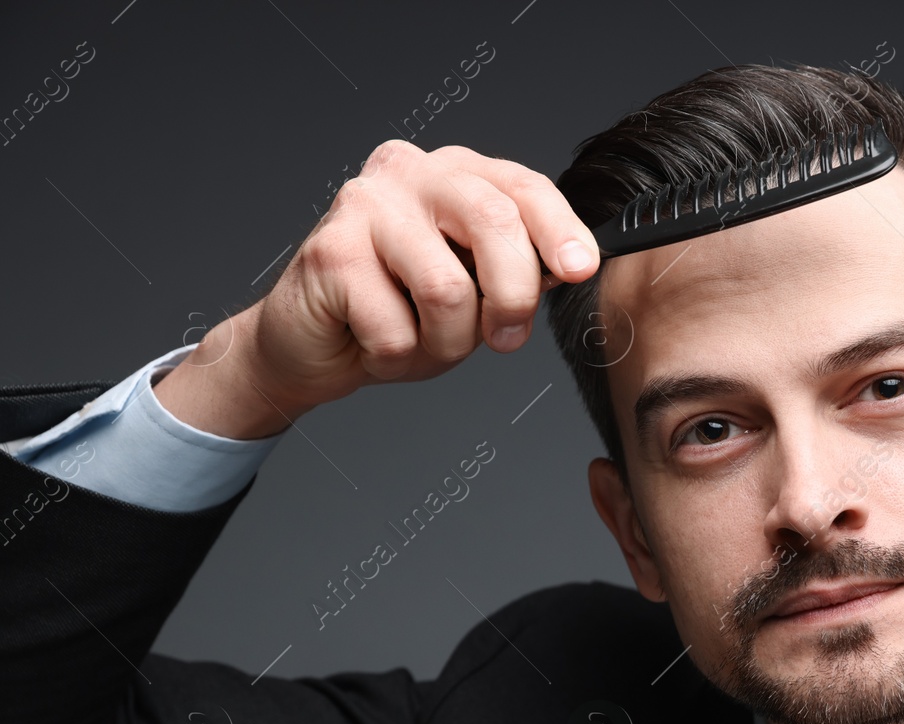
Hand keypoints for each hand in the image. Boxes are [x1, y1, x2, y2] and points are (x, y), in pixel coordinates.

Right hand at [155, 140, 598, 437]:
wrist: (310, 344)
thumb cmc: (397, 311)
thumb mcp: (476, 289)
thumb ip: (520, 269)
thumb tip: (575, 264)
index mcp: (455, 173)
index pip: (524, 187)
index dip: (560, 230)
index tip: (581, 269)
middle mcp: (410, 172)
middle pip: (494, 223)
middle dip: (512, 297)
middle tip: (504, 337)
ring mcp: (365, 204)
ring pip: (448, 290)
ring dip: (444, 342)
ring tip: (418, 339)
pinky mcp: (330, 251)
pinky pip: (397, 330)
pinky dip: (397, 358)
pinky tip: (373, 342)